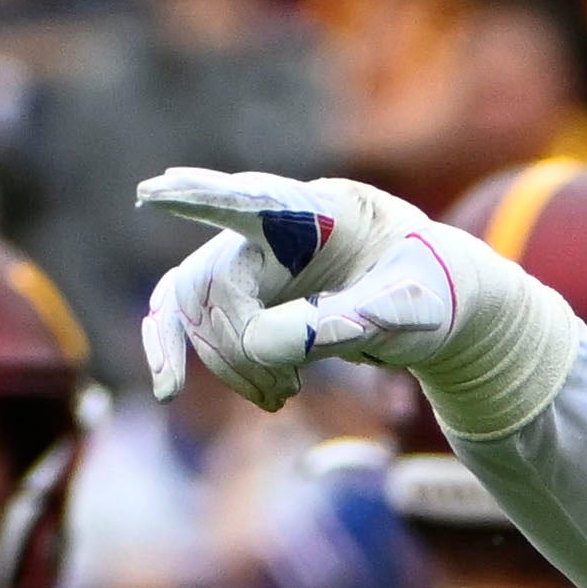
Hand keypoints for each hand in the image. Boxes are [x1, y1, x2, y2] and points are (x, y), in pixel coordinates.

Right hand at [138, 169, 491, 409]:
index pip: (254, 201)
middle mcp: (271, 226)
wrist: (430, 295)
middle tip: (287, 393)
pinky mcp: (239, 288)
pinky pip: (181, 311)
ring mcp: (249, 256)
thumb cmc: (427, 289)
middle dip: (238, 346)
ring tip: (280, 396)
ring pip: (195, 303)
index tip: (156, 192)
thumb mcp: (408, 307)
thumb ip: (345, 320)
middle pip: (215, 279)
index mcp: (320, 211)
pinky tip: (168, 391)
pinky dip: (172, 348)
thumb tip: (260, 346)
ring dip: (227, 362)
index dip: (204, 199)